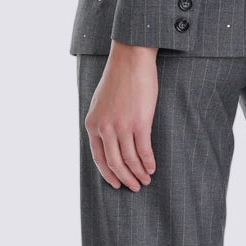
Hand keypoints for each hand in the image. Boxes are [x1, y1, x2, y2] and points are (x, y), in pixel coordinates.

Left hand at [84, 40, 158, 190]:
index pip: (99, 159)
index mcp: (92, 124)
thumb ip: (101, 122)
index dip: (109, 175)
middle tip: (135, 187)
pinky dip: (149, 163)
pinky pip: (144, 151)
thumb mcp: (100, 102)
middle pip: (115, 164)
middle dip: (126, 179)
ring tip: (146, 179)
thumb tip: (108, 142)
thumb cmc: (118, 77)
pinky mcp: (140, 122)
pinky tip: (153, 167)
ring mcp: (122, 126)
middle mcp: (105, 128)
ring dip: (139, 173)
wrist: (131, 58)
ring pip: (130, 161)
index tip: (117, 184)